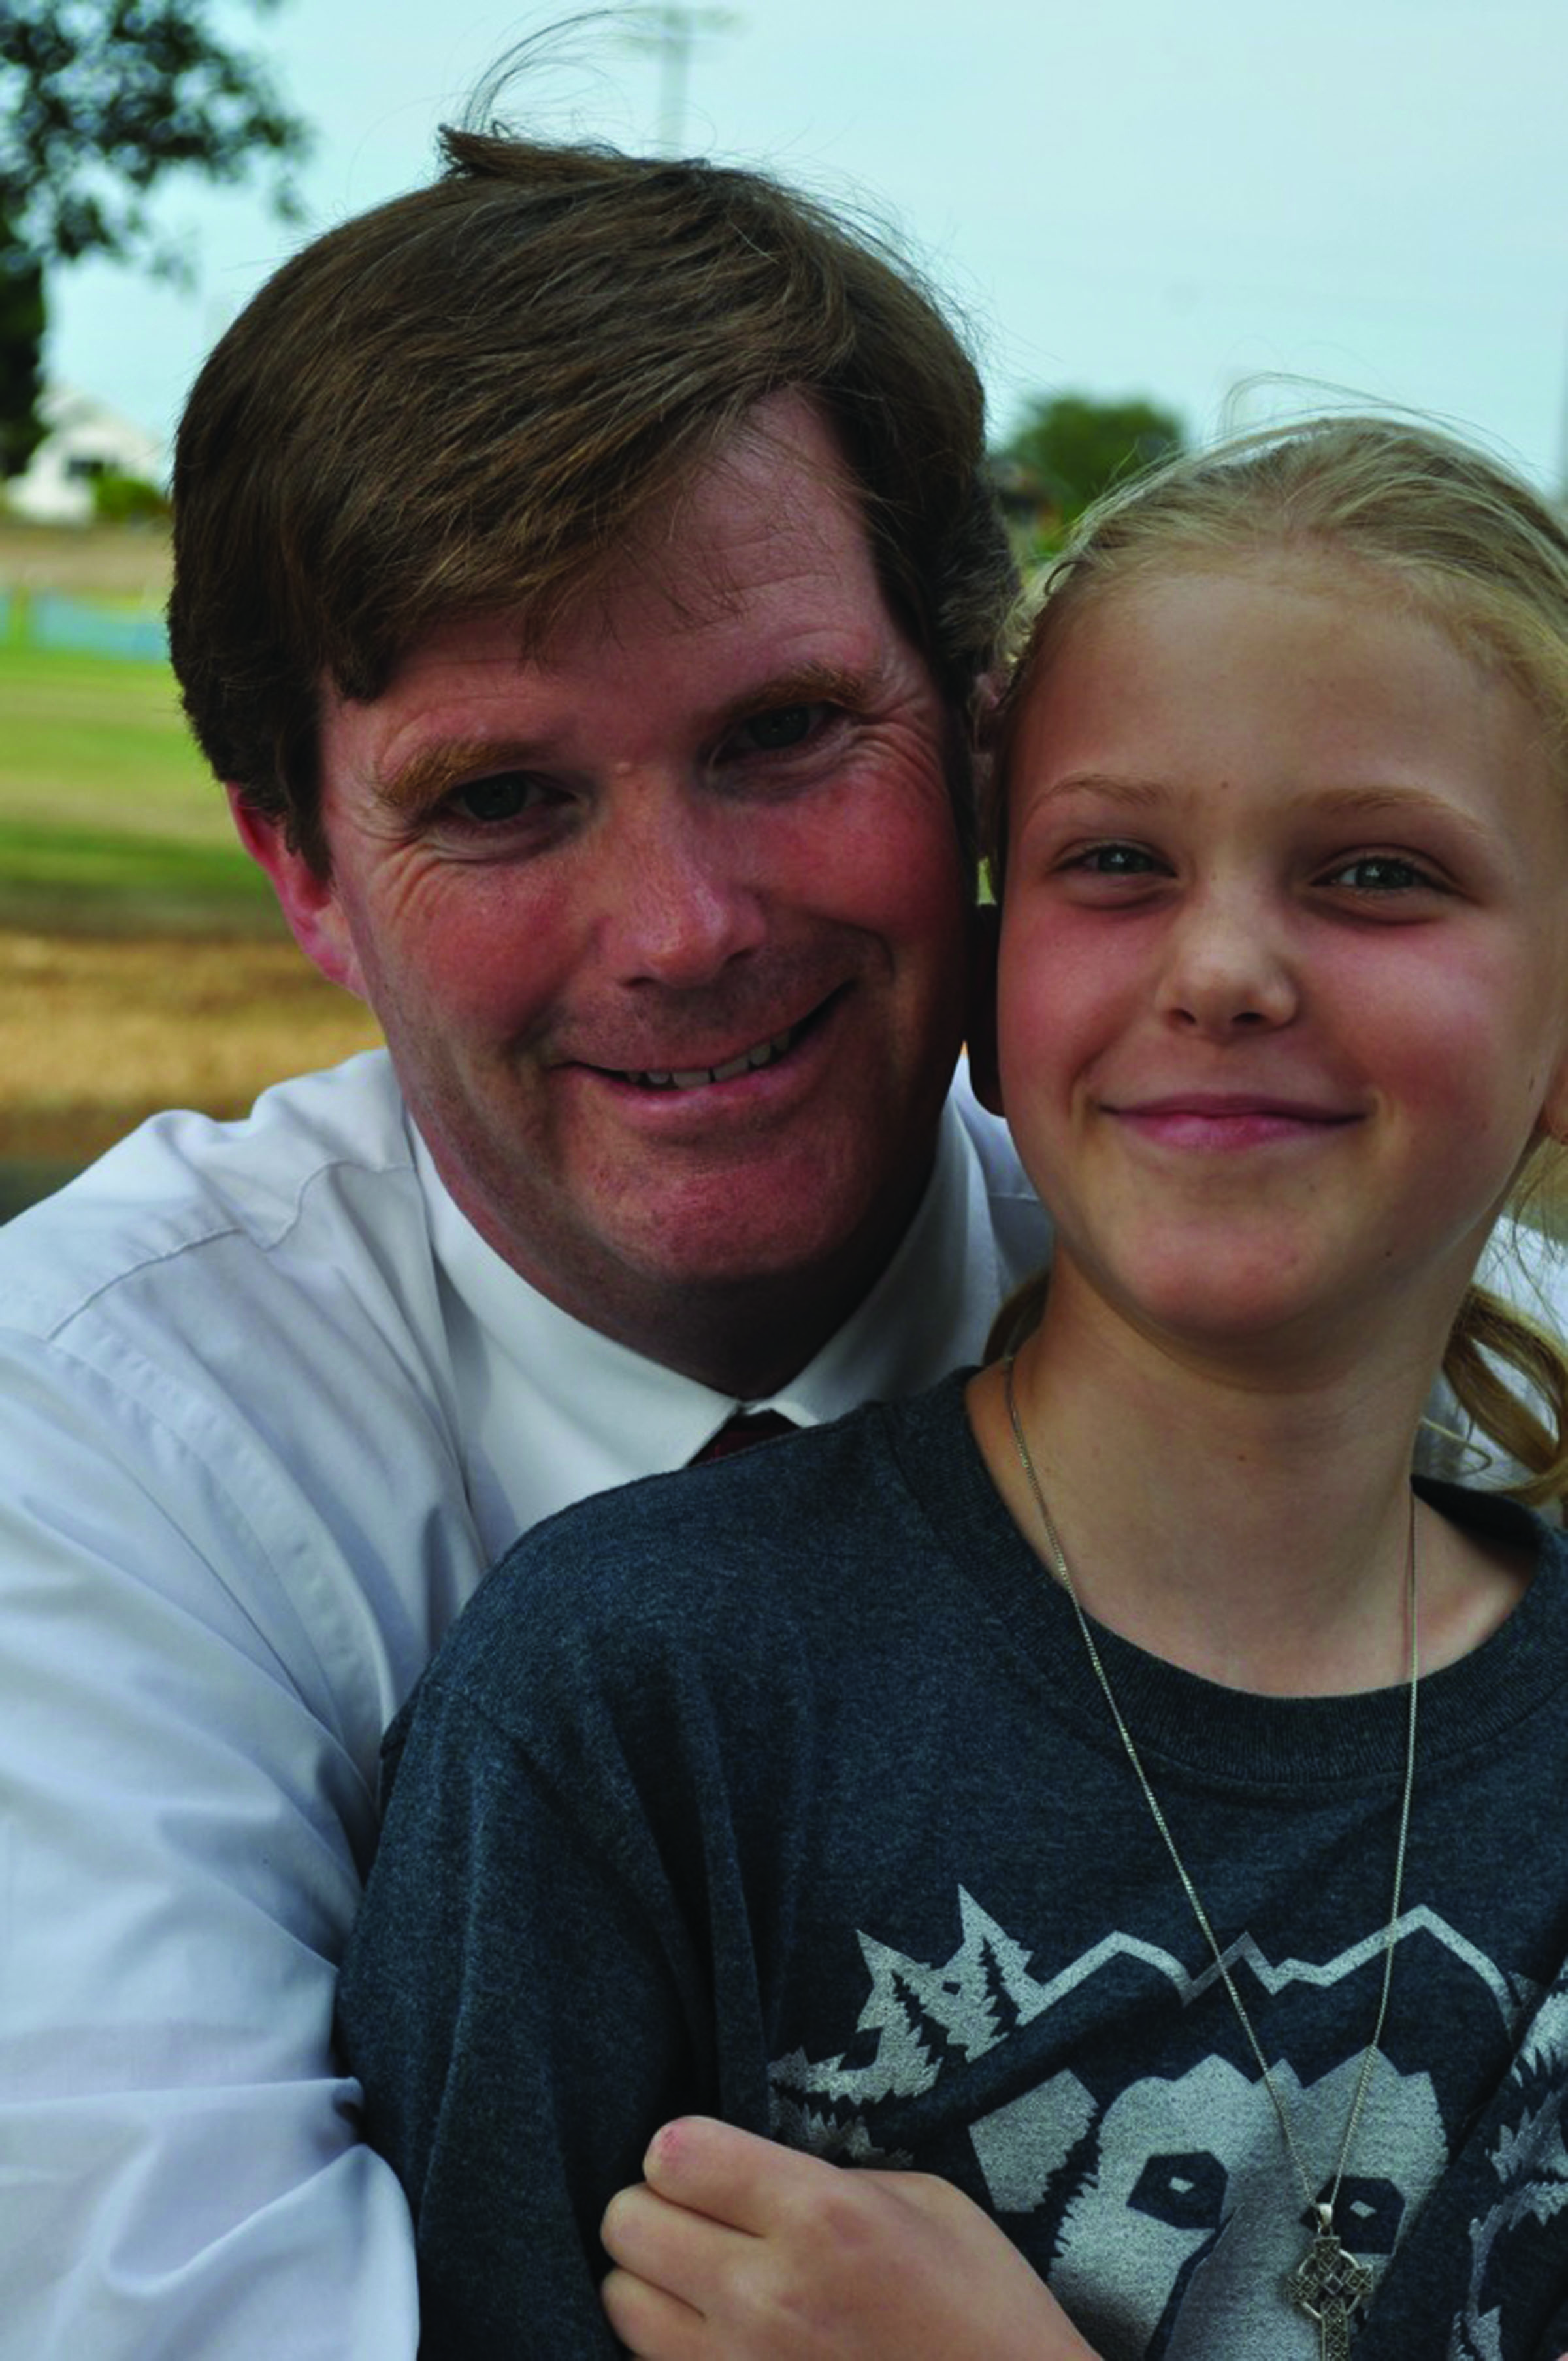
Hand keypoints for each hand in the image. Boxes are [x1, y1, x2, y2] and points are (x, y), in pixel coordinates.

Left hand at [600, 2116, 1100, 2359]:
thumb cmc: (983, 2307)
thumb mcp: (923, 2201)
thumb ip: (823, 2178)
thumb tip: (751, 2174)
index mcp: (818, 2218)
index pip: (673, 2154)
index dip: (684, 2150)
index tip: (712, 2163)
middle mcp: (764, 2298)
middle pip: (626, 2225)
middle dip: (654, 2208)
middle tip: (699, 2217)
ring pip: (621, 2303)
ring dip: (651, 2282)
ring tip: (701, 2280)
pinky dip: (669, 2347)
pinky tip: (718, 2337)